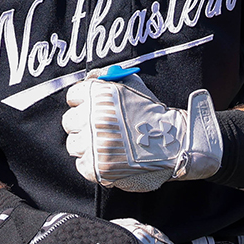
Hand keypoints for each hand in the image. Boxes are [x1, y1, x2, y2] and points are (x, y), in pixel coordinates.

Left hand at [62, 69, 222, 191]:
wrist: (174, 142)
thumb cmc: (152, 113)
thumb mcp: (132, 85)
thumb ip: (108, 78)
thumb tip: (89, 77)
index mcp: (98, 94)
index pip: (73, 97)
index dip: (84, 104)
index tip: (93, 111)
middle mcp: (93, 117)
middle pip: (69, 121)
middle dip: (83, 125)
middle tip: (100, 130)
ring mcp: (94, 143)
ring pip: (73, 144)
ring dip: (87, 146)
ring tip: (107, 146)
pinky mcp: (97, 167)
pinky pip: (81, 165)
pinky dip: (93, 164)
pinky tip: (110, 159)